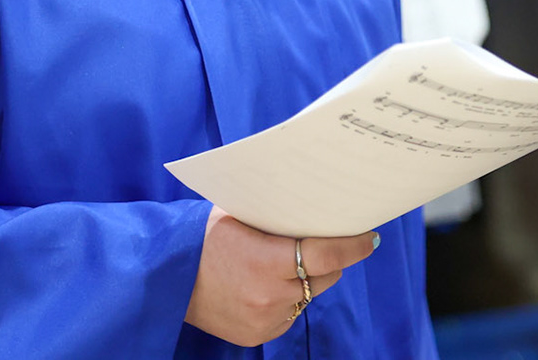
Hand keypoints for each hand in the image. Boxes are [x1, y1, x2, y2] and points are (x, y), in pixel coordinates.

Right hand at [184, 207, 380, 345]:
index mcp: (265, 262)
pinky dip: (289, 297)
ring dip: (308, 279)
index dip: (352, 246)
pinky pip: (291, 312)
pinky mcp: (260, 335)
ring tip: (287, 261)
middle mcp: (269, 296)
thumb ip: (277, 215)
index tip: (370, 237)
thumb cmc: (204, 237)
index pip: (325, 255)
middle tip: (326, 241)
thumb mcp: (239, 214)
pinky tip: (268, 283)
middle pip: (324, 276)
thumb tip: (318, 202)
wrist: (168, 278)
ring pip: (309, 295)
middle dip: (329, 258)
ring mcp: (266, 320)